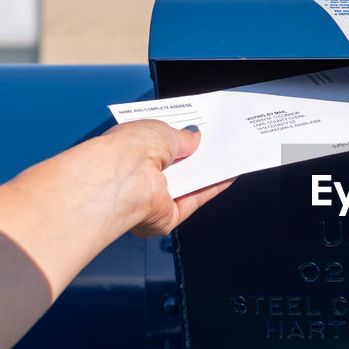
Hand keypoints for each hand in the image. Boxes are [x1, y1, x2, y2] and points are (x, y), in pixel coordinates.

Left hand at [96, 120, 233, 236]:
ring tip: (227, 155)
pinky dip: (212, 188)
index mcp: (127, 151)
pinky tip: (227, 176)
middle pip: (173, 167)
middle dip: (194, 156)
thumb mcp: (161, 131)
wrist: (122, 180)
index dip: (176, 140)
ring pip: (186, 185)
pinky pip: (195, 200)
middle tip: (215, 144)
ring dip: (206, 172)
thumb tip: (195, 138)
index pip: (155, 146)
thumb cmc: (127, 150)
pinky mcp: (167, 216)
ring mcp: (151, 198)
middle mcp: (137, 177)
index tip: (196, 134)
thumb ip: (181, 137)